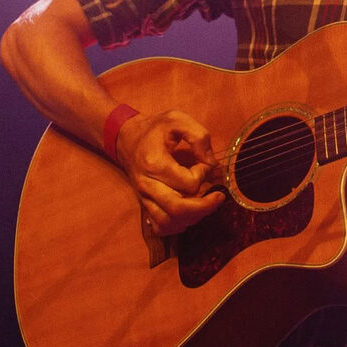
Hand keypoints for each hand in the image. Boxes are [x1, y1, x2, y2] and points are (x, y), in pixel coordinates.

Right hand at [114, 108, 225, 235]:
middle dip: (205, 207)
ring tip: (205, 204)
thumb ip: (198, 136)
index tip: (205, 163)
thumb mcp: (177, 119)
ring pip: (169, 222)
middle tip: (219, 196)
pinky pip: (160, 227)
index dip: (203, 174)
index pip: (188, 183)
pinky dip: (177, 226)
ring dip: (193, 217)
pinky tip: (189, 214)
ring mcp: (144, 198)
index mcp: (155, 164)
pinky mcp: (145, 205)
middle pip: (178, 210)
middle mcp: (147, 185)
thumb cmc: (155, 129)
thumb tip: (212, 162)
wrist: (127, 138)